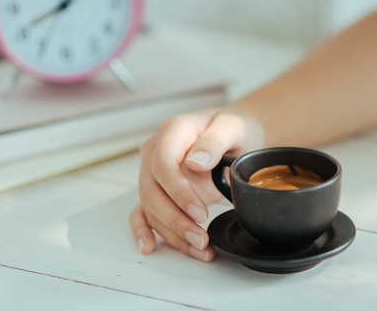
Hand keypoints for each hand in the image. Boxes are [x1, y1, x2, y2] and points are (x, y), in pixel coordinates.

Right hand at [129, 107, 263, 261]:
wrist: (233, 136)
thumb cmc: (231, 128)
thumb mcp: (232, 127)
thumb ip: (214, 141)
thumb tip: (196, 162)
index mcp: (171, 132)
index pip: (162, 165)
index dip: (178, 192)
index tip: (200, 212)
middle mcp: (155, 152)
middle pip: (152, 191)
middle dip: (175, 219)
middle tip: (201, 238)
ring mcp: (153, 172)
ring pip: (150, 207)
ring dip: (171, 231)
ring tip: (199, 248)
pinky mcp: (159, 190)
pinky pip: (142, 210)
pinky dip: (144, 229)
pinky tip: (149, 246)